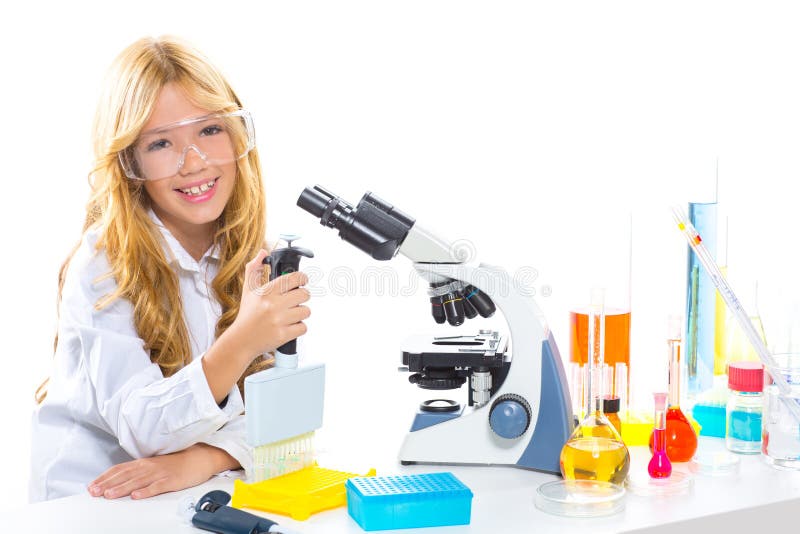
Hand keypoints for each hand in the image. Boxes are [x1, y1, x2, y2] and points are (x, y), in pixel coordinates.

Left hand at [88, 443, 237, 499]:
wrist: (199, 458)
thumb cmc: (177, 463)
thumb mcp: (154, 465)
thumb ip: (138, 471)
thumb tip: (119, 480)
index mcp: (144, 463)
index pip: (120, 469)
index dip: (105, 477)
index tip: (92, 486)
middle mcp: (149, 466)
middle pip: (125, 475)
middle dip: (108, 484)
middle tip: (94, 492)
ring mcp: (160, 473)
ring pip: (137, 481)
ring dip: (122, 488)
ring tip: (109, 495)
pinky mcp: (172, 480)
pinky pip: (157, 486)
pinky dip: (146, 491)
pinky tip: (136, 496)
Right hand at [230, 249, 310, 356]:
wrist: (240, 341)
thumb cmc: (246, 315)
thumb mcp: (248, 290)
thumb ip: (254, 269)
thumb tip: (263, 253)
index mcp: (266, 292)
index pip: (294, 278)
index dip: (302, 278)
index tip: (302, 280)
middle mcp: (273, 305)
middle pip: (304, 294)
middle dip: (302, 296)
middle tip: (295, 299)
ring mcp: (279, 320)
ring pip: (306, 311)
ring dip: (301, 313)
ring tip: (290, 314)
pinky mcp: (283, 335)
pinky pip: (303, 327)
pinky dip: (298, 327)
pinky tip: (289, 325)